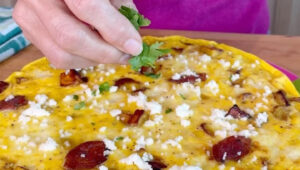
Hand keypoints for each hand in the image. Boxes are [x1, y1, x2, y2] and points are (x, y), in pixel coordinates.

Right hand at [13, 0, 141, 68]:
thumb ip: (120, 9)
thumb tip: (131, 40)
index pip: (87, 6)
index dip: (114, 30)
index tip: (134, 46)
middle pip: (70, 37)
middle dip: (105, 53)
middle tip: (126, 56)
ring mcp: (28, 15)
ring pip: (61, 54)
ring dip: (94, 60)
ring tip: (113, 54)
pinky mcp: (28, 31)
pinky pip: (56, 58)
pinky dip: (81, 60)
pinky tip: (94, 52)